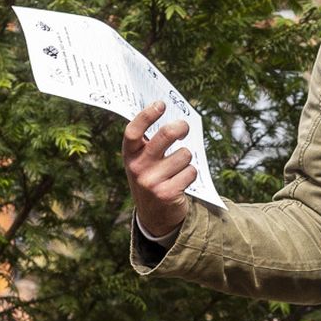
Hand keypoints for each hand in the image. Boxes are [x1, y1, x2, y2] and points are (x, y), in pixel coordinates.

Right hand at [121, 101, 195, 240]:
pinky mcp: (167, 193)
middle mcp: (137, 168)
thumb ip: (149, 142)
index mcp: (129, 155)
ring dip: (187, 159)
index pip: (133, 131)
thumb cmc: (151, 178)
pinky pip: (191, 171)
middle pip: (165, 135)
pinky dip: (191, 173)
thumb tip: (171, 116)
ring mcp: (151, 182)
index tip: (161, 104)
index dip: (147, 115)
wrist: (154, 216)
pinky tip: (182, 180)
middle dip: (180, 127)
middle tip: (185, 127)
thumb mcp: (143, 161)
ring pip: (184, 154)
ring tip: (179, 168)